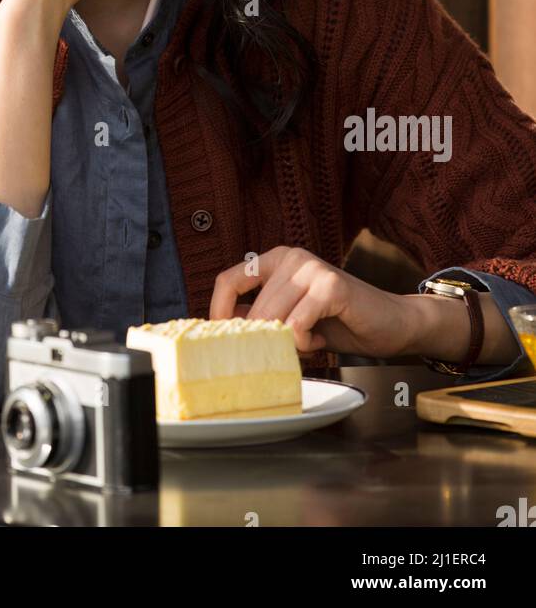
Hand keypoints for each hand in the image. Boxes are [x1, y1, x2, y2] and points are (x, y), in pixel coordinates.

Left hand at [208, 245, 415, 357]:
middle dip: (266, 340)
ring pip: (274, 318)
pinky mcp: (330, 285)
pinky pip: (296, 325)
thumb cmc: (338, 322)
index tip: (221, 337)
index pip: (229, 280)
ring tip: (309, 340)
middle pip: (254, 309)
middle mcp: (291, 257)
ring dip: (289, 342)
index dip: (218, 310)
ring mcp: (311, 267)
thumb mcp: (290, 316)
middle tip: (289, 350)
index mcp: (276, 260)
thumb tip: (218, 329)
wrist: (390, 323)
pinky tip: (321, 337)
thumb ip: (260, 316)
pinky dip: (305, 342)